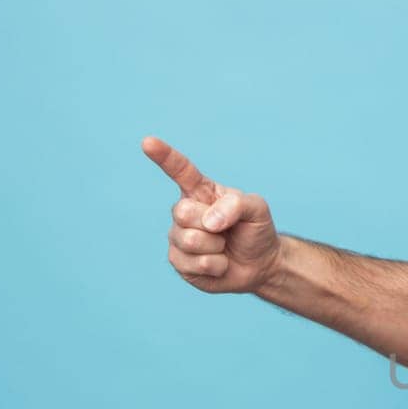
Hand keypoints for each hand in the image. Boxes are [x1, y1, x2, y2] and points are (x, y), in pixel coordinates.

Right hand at [142, 135, 280, 293]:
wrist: (260, 264)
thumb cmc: (255, 231)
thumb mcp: (257, 209)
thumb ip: (236, 204)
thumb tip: (209, 221)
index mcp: (201, 191)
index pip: (179, 170)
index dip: (164, 156)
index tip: (148, 142)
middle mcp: (184, 211)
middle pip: (183, 212)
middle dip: (211, 225)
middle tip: (226, 231)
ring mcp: (178, 236)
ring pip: (190, 241)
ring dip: (216, 248)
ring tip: (224, 247)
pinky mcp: (179, 261)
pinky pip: (193, 264)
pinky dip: (215, 266)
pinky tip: (219, 264)